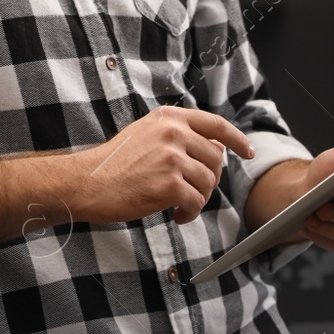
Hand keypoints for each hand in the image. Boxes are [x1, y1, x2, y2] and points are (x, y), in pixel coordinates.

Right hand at [71, 105, 253, 225]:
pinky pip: (197, 202)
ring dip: (197, 199)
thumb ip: (179, 136)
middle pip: (216, 159)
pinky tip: (175, 215)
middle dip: (208, 180)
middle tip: (190, 192)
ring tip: (178, 205)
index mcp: (168, 118)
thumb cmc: (113, 164)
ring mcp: (171, 157)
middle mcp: (173, 133)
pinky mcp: (168, 184)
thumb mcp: (146, 136)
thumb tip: (218, 146)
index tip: (247, 152)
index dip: (237, 139)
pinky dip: (189, 213)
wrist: (86, 183)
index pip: (216, 124)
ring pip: (208, 183)